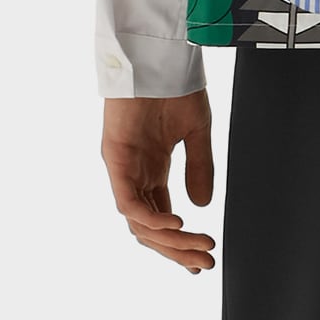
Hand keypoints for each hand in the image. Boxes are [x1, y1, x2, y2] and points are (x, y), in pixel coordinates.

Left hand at [101, 93, 216, 273]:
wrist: (158, 56)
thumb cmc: (174, 86)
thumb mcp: (196, 133)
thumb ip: (199, 169)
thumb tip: (202, 205)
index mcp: (151, 169)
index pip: (160, 217)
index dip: (179, 242)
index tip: (200, 261)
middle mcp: (134, 173)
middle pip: (149, 228)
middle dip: (177, 250)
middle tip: (204, 263)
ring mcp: (122, 168)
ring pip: (138, 222)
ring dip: (169, 241)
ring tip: (198, 247)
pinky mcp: (114, 159)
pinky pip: (129, 202)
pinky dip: (151, 219)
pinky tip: (177, 225)